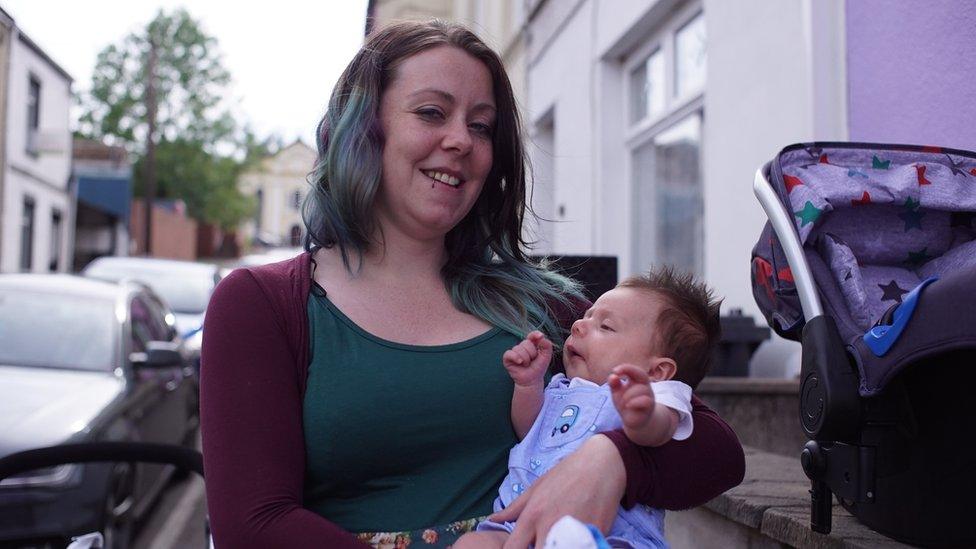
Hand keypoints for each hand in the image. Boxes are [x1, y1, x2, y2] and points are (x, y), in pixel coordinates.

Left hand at [488, 435, 624, 547]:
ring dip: (556, 548)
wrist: (601, 465)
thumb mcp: (536, 487)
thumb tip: (493, 519)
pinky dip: (577, 546)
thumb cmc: (566, 474)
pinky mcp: (594, 535)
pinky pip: (582, 548)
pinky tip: (576, 540)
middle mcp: (549, 526)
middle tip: (540, 544)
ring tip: (557, 541)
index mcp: (532, 516)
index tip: (521, 548)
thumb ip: (514, 508)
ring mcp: (572, 533)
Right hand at [503, 331, 551, 386]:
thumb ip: (547, 345)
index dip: (535, 334)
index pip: (532, 335)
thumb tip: (541, 337)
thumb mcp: (546, 356)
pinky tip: (520, 363)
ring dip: (525, 359)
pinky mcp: (507, 358)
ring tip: (526, 365)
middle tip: (532, 361)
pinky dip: (515, 357)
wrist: (532, 380)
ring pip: (518, 348)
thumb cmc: (538, 368)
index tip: (540, 336)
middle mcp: (522, 346)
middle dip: (532, 353)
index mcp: (532, 344)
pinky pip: (509, 353)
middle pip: (526, 343)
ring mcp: (514, 352)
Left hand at [608, 363, 654, 432]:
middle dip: (626, 381)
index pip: (636, 370)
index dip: (626, 368)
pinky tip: (628, 405)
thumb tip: (613, 375)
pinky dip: (635, 402)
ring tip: (623, 403)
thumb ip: (614, 383)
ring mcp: (649, 397)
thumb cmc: (626, 403)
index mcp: (638, 381)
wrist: (634, 421)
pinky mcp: (649, 407)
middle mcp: (646, 387)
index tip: (614, 371)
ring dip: (628, 396)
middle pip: (641, 376)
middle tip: (617, 391)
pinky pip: (646, 400)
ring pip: (641, 389)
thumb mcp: (617, 392)